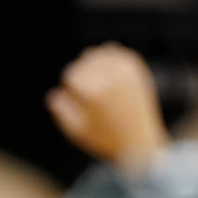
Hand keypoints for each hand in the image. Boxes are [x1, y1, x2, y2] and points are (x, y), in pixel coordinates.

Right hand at [46, 42, 168, 168]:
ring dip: (95, 63)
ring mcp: (126, 74)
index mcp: (92, 91)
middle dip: (83, 74)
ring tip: (99, 79)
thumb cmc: (106, 140)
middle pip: (84, 61)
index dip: (71, 87)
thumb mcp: (77, 131)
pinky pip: (120, 53)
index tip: (77, 97)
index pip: (71, 74)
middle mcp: (109, 79)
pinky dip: (112, 57)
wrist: (142, 144)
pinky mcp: (138, 73)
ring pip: (100, 53)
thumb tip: (56, 93)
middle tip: (90, 90)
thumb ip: (61, 111)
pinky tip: (110, 68)